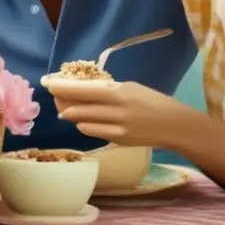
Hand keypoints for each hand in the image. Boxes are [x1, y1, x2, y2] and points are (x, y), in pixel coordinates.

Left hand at [54, 81, 197, 147]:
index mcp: (119, 92)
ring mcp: (117, 127)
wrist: (175, 125)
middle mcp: (116, 110)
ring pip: (83, 121)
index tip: (48, 84)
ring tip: (66, 111)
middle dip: (63, 102)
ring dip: (72, 115)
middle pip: (79, 107)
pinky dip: (85, 126)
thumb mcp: (131, 88)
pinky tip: (81, 123)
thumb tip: (84, 91)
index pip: (83, 89)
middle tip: (55, 99)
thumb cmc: (153, 101)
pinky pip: (94, 132)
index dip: (63, 88)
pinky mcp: (119, 140)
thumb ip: (109, 90)